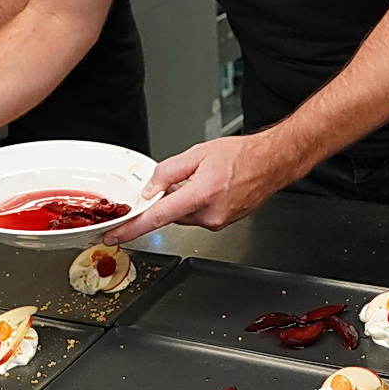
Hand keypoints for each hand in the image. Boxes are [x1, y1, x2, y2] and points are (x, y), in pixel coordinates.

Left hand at [104, 134, 296, 244]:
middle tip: (184, 177)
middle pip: (171, 215)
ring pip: (185, 215)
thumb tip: (149, 189)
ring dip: (185, 200)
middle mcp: (209, 215)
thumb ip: (167, 172)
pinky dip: (198, 203)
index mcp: (200, 196)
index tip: (115, 236)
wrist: (272, 162)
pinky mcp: (223, 223)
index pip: (156, 218)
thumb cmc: (242, 156)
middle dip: (169, 199)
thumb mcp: (197, 153)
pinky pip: (199, 216)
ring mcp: (218, 222)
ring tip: (205, 178)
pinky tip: (213, 187)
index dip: (131, 229)